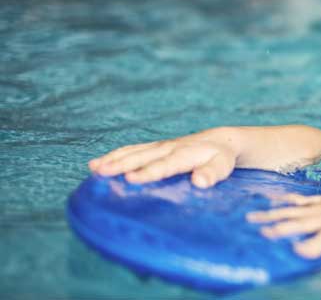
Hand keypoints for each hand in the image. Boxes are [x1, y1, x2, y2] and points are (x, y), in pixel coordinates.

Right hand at [88, 128, 238, 187]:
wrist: (220, 140)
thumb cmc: (221, 158)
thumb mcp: (223, 166)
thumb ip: (212, 174)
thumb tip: (200, 182)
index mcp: (186, 154)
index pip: (165, 164)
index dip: (148, 172)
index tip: (131, 178)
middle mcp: (170, 148)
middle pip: (143, 156)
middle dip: (122, 164)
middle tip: (101, 172)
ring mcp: (160, 146)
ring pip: (133, 152)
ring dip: (113, 160)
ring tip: (94, 169)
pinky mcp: (154, 148)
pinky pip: (132, 150)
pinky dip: (114, 156)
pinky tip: (96, 165)